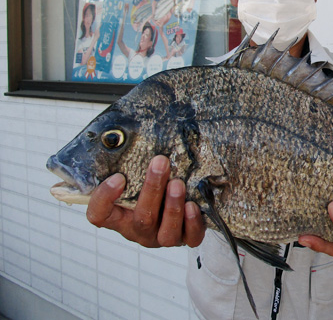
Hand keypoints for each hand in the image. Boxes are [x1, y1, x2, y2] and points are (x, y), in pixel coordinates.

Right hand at [86, 155, 204, 247]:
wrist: (180, 201)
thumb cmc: (154, 186)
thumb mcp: (137, 176)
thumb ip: (130, 164)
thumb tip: (124, 133)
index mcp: (120, 217)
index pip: (99, 215)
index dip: (104, 199)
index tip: (118, 177)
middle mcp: (139, 230)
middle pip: (142, 218)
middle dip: (152, 189)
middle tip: (161, 162)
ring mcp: (163, 237)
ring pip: (166, 232)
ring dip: (172, 206)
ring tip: (178, 183)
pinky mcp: (187, 239)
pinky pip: (190, 238)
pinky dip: (193, 223)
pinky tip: (193, 206)